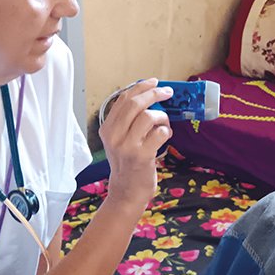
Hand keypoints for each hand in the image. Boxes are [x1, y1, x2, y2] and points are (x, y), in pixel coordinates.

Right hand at [99, 78, 172, 208]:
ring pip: (148, 116)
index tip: (154, 82)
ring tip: (164, 124)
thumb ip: (128, 120)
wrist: (127, 191)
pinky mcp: (142, 156)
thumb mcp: (119, 140)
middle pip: (135, 103)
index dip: (140, 87)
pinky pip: (160, 133)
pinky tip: (165, 137)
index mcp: (107, 128)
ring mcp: (127, 146)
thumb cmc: (127, 163)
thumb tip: (150, 96)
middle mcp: (114, 136)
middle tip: (168, 93)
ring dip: (162, 117)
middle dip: (154, 93)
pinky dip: (167, 131)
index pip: (123, 99)